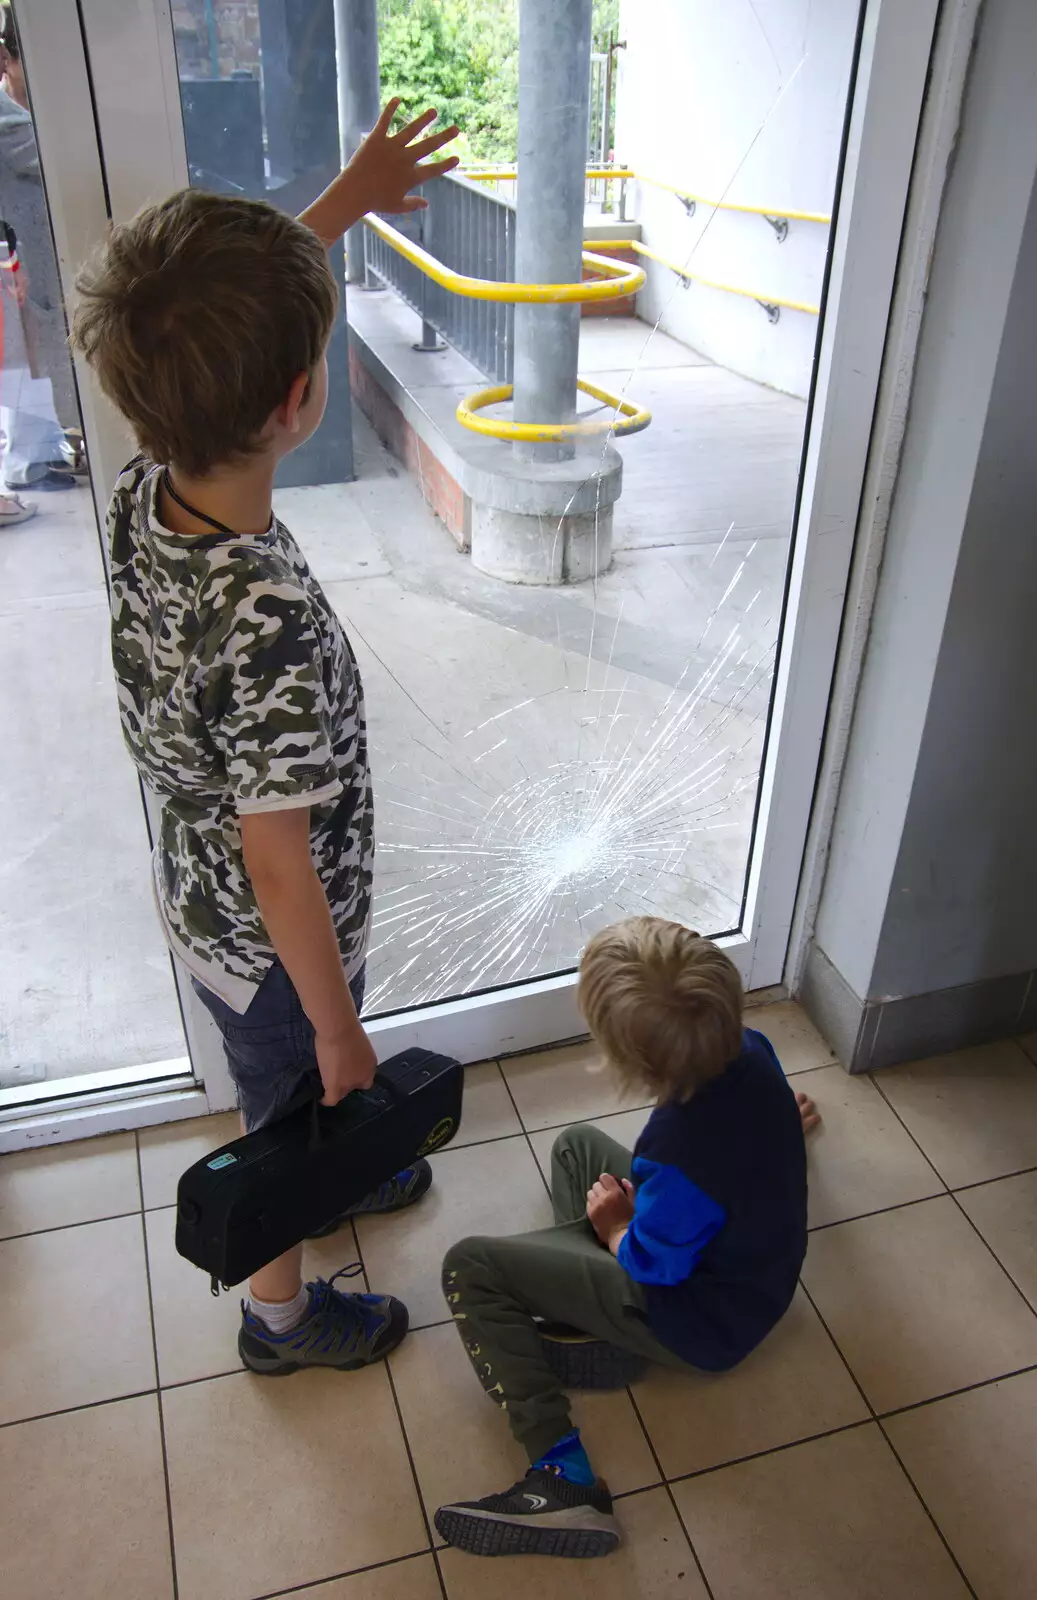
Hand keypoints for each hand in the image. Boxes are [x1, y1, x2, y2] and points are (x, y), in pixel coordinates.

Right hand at [315, 1022, 376, 1105]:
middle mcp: (363, 1076)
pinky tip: (321, 1099)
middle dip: (346, 1082)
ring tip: (326, 1082)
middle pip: (354, 1087)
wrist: (338, 1028)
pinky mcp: (336, 1086)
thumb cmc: (345, 1027)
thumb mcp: (355, 1042)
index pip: (366, 1079)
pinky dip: (326, 1100)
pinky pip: (331, 1099)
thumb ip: (354, 1054)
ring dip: (335, 1088)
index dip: (356, 1077)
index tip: (347, 1073)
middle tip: (335, 1075)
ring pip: (342, 1093)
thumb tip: (345, 1056)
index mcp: (370, 1065)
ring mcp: (350, 1083)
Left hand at [346, 98, 459, 214]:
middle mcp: (404, 160)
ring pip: (411, 130)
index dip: (446, 164)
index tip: (456, 158)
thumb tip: (426, 204)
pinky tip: (397, 99)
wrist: (354, 192)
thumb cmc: (375, 202)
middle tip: (456, 129)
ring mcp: (391, 147)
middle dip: (444, 137)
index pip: (433, 170)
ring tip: (433, 111)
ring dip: (424, 120)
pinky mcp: (376, 139)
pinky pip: (385, 121)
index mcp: (410, 177)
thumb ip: (412, 204)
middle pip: (428, 146)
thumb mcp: (396, 206)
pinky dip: (390, 110)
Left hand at [586, 1172, 635, 1252]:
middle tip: (606, 1194)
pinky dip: (592, 1204)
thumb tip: (622, 1180)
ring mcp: (595, 1205)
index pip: (604, 1177)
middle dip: (601, 1188)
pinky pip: (588, 1203)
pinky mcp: (590, 1213)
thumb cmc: (631, 1219)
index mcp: (615, 1193)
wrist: (622, 1237)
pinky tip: (598, 1209)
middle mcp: (604, 1197)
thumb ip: (629, 1189)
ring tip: (601, 1202)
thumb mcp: (634, 1202)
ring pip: (590, 1193)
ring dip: (595, 1195)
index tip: (610, 1185)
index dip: (607, 1180)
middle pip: (596, 1184)